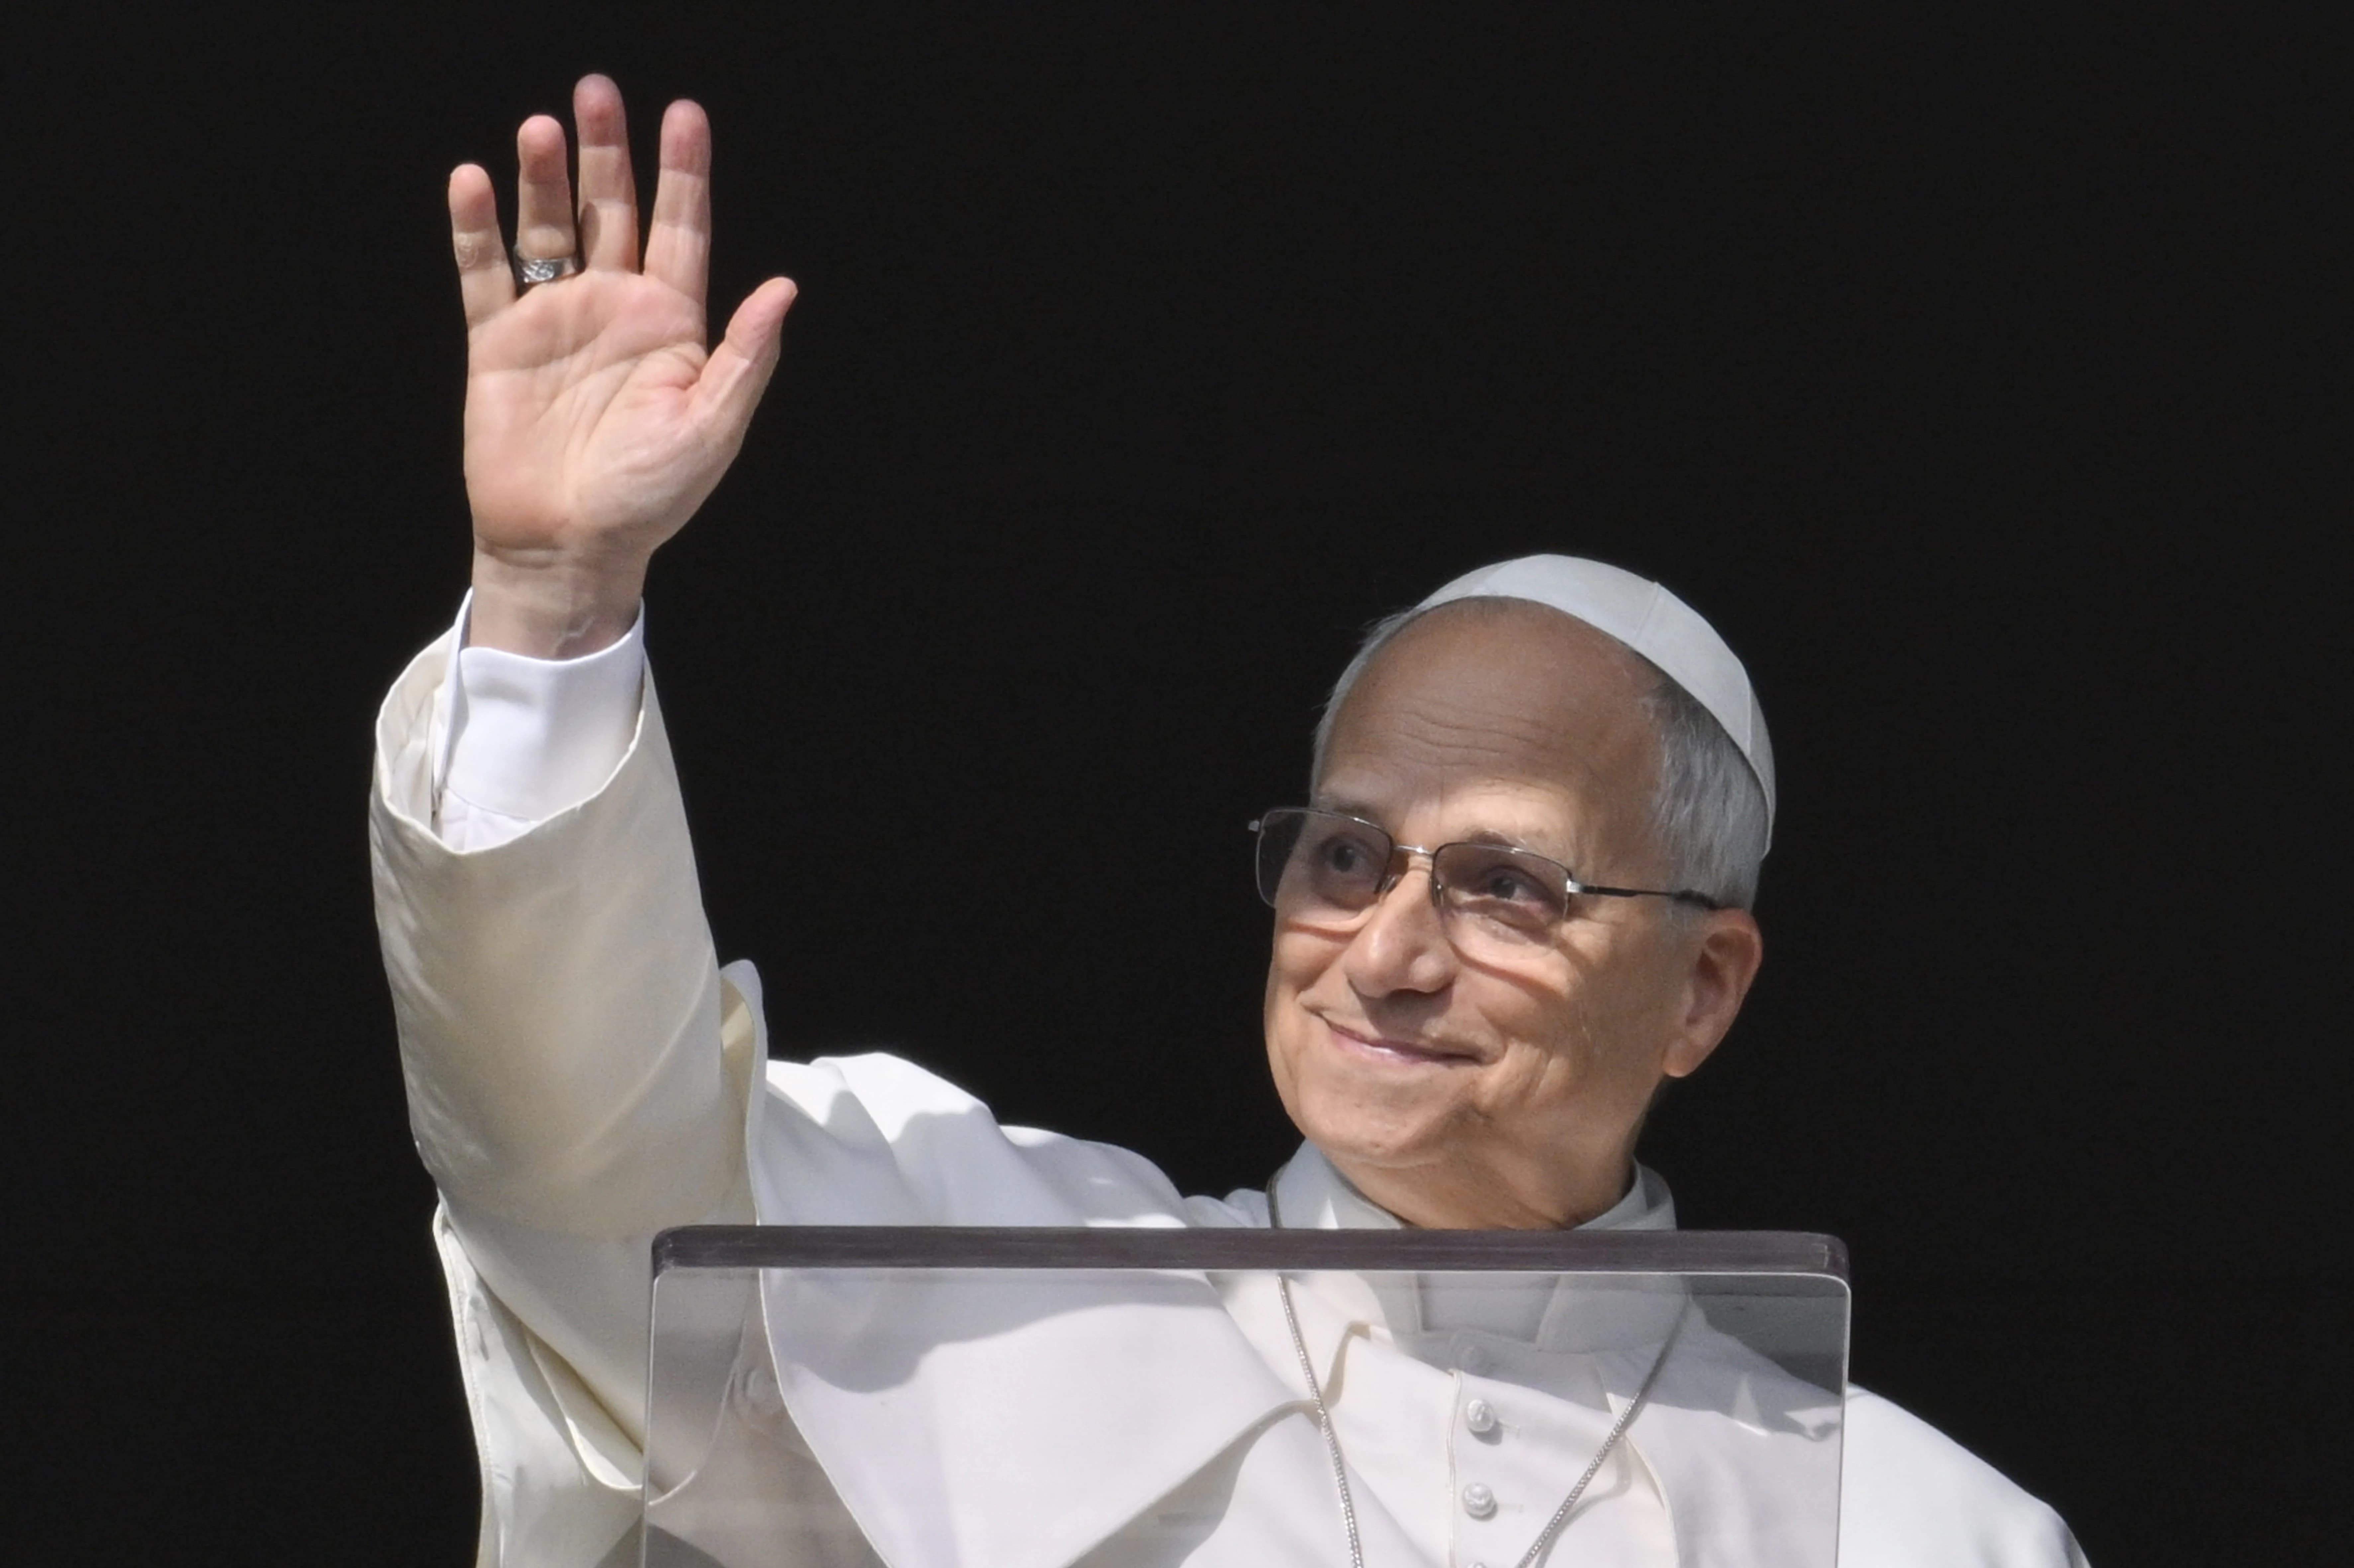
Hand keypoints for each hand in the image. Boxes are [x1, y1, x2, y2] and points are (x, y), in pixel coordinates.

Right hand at [448, 75, 795, 655]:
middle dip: (608, 152)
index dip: (683, 173)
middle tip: (598, 90)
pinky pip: (485, 273)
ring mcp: (555, 321)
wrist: (570, 545)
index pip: (681, 230)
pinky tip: (473, 180)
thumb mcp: (712, 429)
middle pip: (612, 211)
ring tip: (541, 128)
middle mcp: (614, 310)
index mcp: (672, 325)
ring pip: (549, 228)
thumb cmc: (648, 497)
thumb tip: (784, 287)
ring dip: (544, 177)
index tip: (684, 114)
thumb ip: (745, 355)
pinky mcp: (499, 343)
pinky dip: (476, 228)